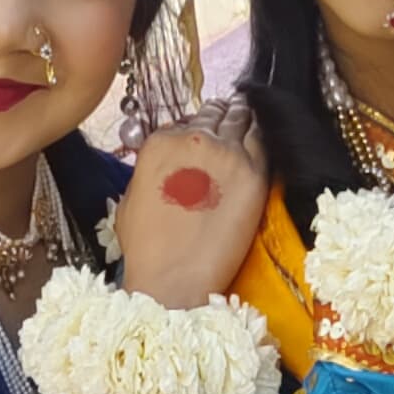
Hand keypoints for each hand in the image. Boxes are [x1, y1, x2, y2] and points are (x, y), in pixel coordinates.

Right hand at [115, 99, 268, 308]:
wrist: (173, 279)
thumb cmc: (147, 250)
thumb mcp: (131, 198)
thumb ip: (152, 168)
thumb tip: (169, 164)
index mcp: (160, 143)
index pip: (186, 121)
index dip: (197, 126)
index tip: (205, 131)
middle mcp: (193, 139)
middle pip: (214, 115)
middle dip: (221, 116)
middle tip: (230, 116)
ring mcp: (226, 153)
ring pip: (241, 119)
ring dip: (243, 118)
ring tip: (247, 118)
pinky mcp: (253, 173)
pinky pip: (262, 141)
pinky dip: (260, 136)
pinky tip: (260, 137)